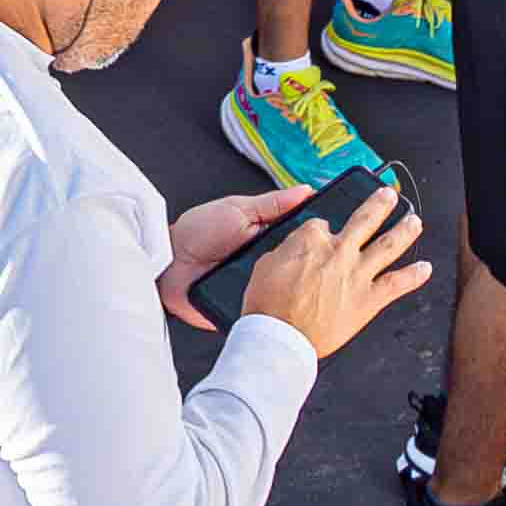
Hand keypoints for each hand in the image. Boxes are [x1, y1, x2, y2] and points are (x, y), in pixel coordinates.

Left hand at [159, 181, 315, 328]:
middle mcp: (265, 266)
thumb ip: (273, 204)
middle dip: (309, 271)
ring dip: (292, 295)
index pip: (301, 245)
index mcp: (268, 240)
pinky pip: (263, 316)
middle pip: (297, 272)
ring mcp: (256, 290)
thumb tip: (306, 190)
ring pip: (284, 297)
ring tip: (308, 294)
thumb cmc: (199, 230)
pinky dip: (271, 314)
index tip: (337, 242)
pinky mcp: (244, 312)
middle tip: (324, 268)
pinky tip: (281, 312)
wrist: (167, 261)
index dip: (319, 245)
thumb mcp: (239, 209)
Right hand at [241, 178, 431, 356]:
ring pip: (388, 245)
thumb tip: (295, 248)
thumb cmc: (269, 306)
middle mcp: (340, 251)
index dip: (322, 231)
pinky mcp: (369, 300)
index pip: (322, 224)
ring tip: (414, 221)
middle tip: (389, 196)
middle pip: (365, 219)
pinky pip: (397, 284)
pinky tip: (425, 269)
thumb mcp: (266, 264)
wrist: (279, 337)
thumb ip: (287, 250)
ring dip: (404, 230)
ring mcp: (357, 274)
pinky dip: (413, 276)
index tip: (324, 236)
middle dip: (380, 204)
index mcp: (312, 240)